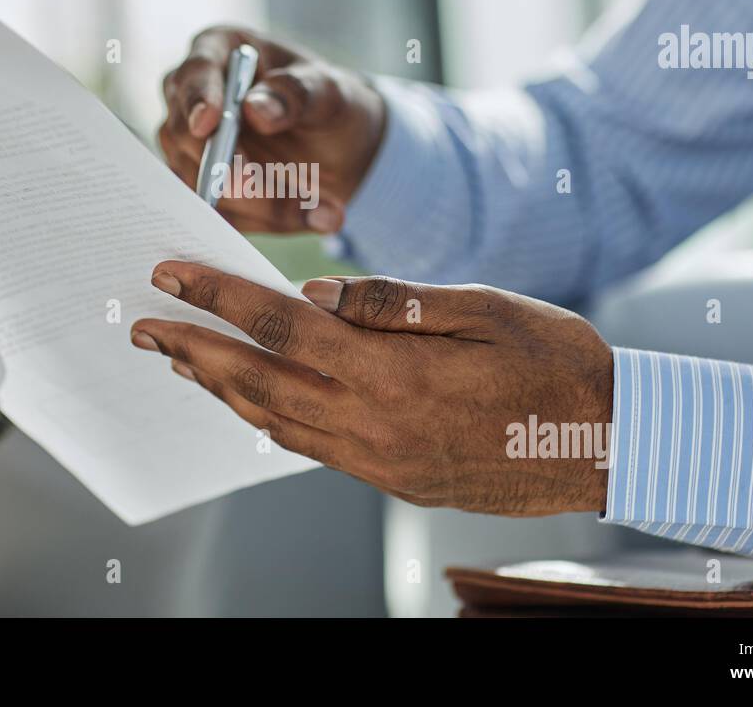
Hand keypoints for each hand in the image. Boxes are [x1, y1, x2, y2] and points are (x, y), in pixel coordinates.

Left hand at [130, 263, 613, 514]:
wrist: (610, 445)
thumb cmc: (558, 363)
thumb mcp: (486, 308)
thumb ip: (396, 303)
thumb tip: (318, 294)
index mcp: (395, 372)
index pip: (281, 328)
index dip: (217, 298)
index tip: (168, 275)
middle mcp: (375, 423)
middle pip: (258, 382)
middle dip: (192, 349)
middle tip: (142, 325)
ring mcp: (381, 459)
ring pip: (276, 422)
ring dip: (220, 389)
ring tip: (179, 360)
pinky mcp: (394, 477)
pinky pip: (312, 448)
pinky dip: (267, 420)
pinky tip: (251, 402)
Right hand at [159, 26, 385, 233]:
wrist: (339, 149)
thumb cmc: (330, 103)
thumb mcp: (330, 91)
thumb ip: (297, 93)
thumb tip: (256, 110)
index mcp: (218, 51)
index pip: (196, 72)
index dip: (198, 98)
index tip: (209, 123)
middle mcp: (191, 99)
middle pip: (186, 136)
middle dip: (225, 167)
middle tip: (257, 184)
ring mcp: (190, 148)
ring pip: (204, 183)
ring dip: (263, 204)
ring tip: (326, 209)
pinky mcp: (203, 189)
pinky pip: (224, 215)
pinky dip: (270, 222)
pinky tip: (316, 217)